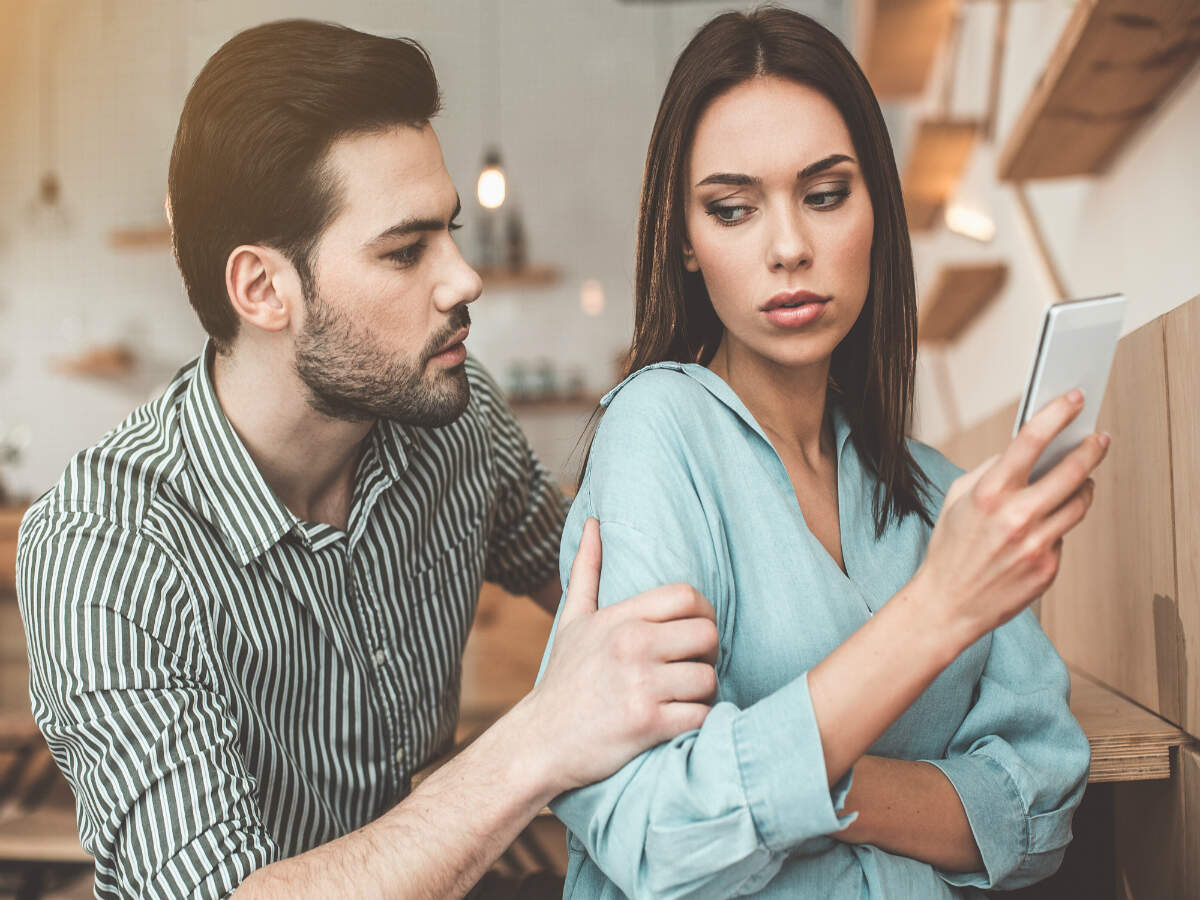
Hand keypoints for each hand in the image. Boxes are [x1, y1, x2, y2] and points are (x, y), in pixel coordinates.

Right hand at [526, 518, 718, 793]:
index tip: (693, 635)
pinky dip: (696, 723)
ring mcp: (641, 685)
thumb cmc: (564, 680)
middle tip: (691, 668)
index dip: (703, 613)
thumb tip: (593, 522)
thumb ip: (586, 570)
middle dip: (707, 654)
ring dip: (702, 693)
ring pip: (708, 679)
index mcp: (619, 618)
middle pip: (707, 635)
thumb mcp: (573, 620)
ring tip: (682, 698)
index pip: (686, 596)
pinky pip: (700, 716)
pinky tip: (677, 722)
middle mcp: (632, 645)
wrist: (540, 742)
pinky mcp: (648, 723)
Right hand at [916, 389, 1109, 645]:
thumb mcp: (958, 499)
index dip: (1057, 414)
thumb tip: (1025, 449)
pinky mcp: (1048, 567)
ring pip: (1079, 503)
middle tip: (1099, 438)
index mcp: (989, 493)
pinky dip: (1057, 525)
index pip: (1031, 441)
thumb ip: (990, 470)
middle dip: (1091, 448)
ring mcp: (1036, 544)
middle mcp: (1016, 516)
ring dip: (1084, 486)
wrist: (949, 603)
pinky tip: (1043, 525)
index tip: (1074, 399)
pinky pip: (1064, 534)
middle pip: (1072, 471)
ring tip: (1081, 479)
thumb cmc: (950, 548)